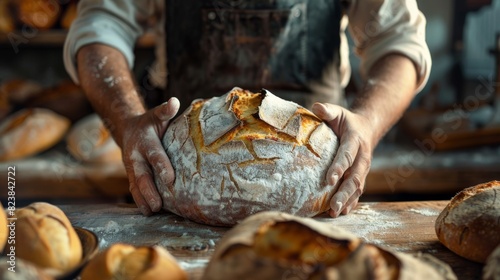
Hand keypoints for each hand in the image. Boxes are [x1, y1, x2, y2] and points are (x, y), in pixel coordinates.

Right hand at [120, 98, 179, 215]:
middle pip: (142, 176)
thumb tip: (174, 102)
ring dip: (143, 200)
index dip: (162, 166)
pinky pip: (134, 190)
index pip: (154, 155)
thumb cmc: (150, 124)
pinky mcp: (131, 176)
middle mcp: (135, 157)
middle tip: (159, 204)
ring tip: (152, 212)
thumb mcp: (157, 115)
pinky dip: (140, 202)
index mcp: (144, 141)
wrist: (129, 130)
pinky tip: (148, 213)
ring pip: (135, 186)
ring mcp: (132, 168)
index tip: (171, 178)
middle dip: (149, 191)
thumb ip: (166, 111)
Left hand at [311, 102, 373, 217]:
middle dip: (344, 193)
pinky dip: (351, 203)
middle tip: (332, 207)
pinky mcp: (361, 176)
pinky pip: (358, 192)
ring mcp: (363, 169)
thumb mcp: (337, 112)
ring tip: (334, 213)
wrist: (366, 128)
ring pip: (357, 188)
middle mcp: (362, 157)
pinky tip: (341, 213)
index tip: (329, 179)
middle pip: (354, 177)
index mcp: (355, 141)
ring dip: (347, 202)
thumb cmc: (345, 121)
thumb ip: (327, 110)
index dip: (339, 167)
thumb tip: (316, 107)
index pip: (347, 155)